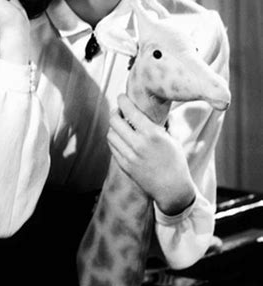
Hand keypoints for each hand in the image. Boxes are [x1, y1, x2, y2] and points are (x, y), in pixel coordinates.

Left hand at [107, 94, 195, 214]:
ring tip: (119, 125)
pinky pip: (112, 147)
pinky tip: (119, 138)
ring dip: (113, 127)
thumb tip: (149, 109)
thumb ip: (157, 125)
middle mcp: (139, 144)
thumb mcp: (170, 139)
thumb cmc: (175, 161)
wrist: (172, 188)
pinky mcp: (125, 166)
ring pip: (111, 134)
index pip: (130, 111)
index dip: (123, 100)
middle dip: (115, 112)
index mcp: (152, 134)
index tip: (121, 97)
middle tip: (118, 111)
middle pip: (115, 121)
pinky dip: (114, 139)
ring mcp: (130, 156)